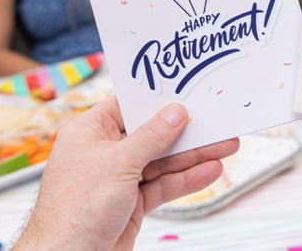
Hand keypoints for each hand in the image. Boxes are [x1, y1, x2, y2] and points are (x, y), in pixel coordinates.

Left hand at [14, 99, 239, 250]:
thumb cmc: (76, 208)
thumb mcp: (119, 163)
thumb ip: (151, 137)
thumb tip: (174, 112)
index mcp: (89, 132)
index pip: (128, 107)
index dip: (157, 101)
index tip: (186, 93)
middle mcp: (103, 153)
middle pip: (151, 135)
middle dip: (185, 132)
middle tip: (217, 124)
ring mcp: (118, 179)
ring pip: (161, 162)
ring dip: (193, 157)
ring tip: (226, 146)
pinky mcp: (130, 204)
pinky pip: (162, 186)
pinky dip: (185, 180)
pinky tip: (209, 171)